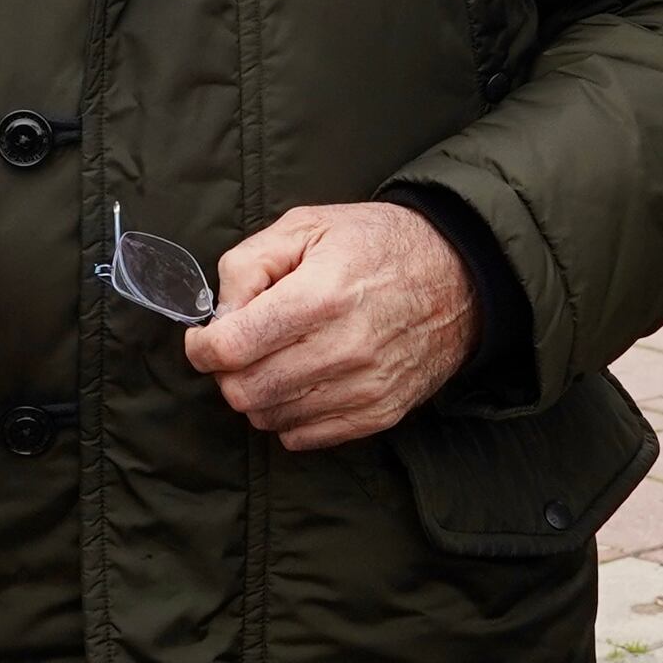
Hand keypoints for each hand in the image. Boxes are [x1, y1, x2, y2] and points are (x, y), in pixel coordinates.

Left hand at [183, 202, 478, 448]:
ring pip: (270, 418)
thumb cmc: (374, 244)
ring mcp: (364, 387)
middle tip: (240, 349)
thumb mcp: (306, 225)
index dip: (202, 347)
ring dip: (257, 395)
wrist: (459, 276)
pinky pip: (304, 438)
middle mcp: (344, 348)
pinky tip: (300, 383)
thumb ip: (248, 264)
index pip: (231, 348)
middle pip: (245, 391)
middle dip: (226, 372)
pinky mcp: (380, 413)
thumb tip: (219, 315)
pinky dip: (288, 416)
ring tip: (275, 361)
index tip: (205, 339)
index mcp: (320, 296)